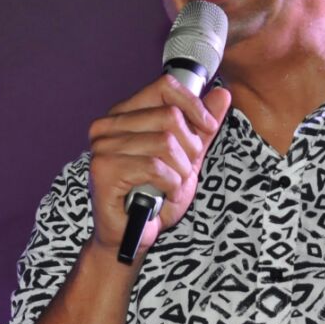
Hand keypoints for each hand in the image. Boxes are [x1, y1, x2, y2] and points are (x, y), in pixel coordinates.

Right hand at [86, 74, 231, 260]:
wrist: (131, 237)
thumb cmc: (154, 197)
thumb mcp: (187, 158)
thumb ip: (202, 127)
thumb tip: (221, 94)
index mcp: (124, 115)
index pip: (165, 87)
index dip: (194, 106)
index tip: (208, 128)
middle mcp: (108, 126)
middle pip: (170, 117)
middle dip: (189, 149)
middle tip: (183, 172)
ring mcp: (103, 147)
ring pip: (165, 143)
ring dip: (180, 172)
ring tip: (173, 187)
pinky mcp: (104, 169)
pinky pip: (155, 167)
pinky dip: (170, 185)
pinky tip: (163, 197)